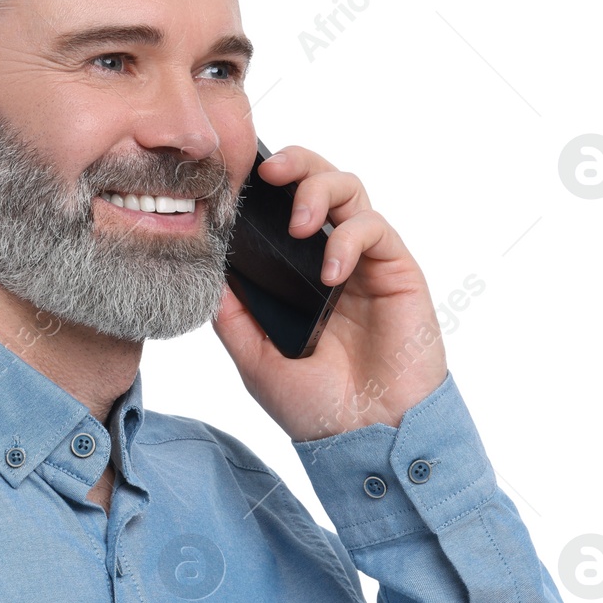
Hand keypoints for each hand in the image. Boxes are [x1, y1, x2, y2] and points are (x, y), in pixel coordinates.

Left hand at [211, 145, 446, 441]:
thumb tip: (204, 274)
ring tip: (297, 223)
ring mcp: (365, 262)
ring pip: (350, 189)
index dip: (261, 189)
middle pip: (318, 182)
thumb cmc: (317, 407)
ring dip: (319, 190)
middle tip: (268, 171)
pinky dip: (349, 238)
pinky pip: (375, 229)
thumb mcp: (256, 359)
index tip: (232, 183)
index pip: (279, 210)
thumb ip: (232, 316)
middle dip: (295, 164)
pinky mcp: (398, 271)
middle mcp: (330, 259)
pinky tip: (332, 273)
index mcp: (296, 275)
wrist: (366, 439)